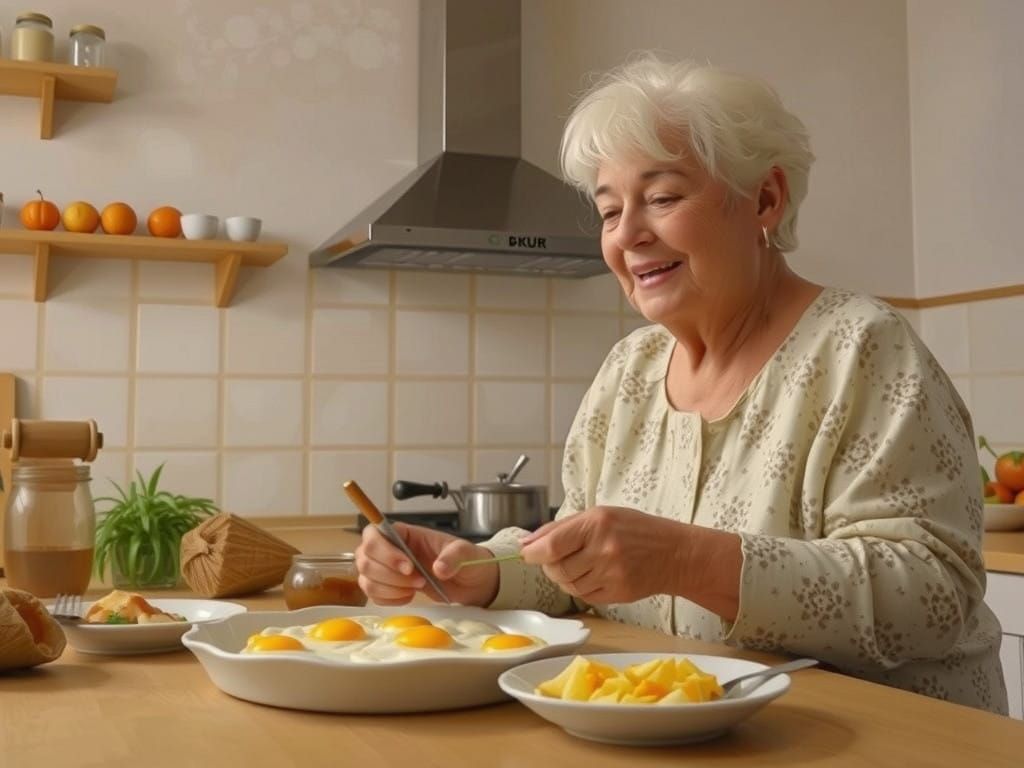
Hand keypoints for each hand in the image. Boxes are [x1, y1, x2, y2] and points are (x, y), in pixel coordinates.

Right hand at [355, 523, 498, 606]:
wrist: (472, 583)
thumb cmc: (467, 561)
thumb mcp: (467, 553)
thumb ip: (454, 556)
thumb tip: (439, 568)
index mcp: (405, 533)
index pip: (374, 533)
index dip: (385, 551)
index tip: (409, 567)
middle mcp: (390, 549)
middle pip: (364, 557)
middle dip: (389, 574)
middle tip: (418, 580)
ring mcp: (387, 569)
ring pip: (365, 578)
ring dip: (389, 588)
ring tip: (415, 589)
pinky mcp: (388, 588)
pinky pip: (372, 595)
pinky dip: (388, 599)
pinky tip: (408, 597)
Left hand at [519, 506, 742, 616]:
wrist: (674, 554)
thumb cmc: (635, 530)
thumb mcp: (600, 515)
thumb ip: (561, 528)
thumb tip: (527, 543)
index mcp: (597, 523)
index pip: (552, 546)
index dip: (533, 553)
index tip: (528, 554)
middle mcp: (604, 549)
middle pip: (557, 569)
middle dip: (550, 566)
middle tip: (557, 559)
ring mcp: (612, 574)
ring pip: (568, 585)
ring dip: (566, 578)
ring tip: (582, 564)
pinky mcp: (617, 594)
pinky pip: (584, 596)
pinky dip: (581, 588)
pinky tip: (594, 575)